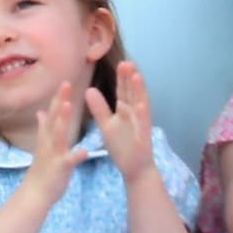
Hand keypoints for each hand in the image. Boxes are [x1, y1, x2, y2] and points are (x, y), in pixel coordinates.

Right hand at [24, 82, 88, 205]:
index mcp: (48, 136)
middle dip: (60, 100)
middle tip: (66, 83)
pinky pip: (69, 161)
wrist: (35, 194)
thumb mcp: (43, 145)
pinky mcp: (60, 168)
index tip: (66, 81)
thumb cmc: (42, 169)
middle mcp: (48, 142)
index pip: (53, 112)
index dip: (58, 97)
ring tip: (69, 106)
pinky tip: (86, 151)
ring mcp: (53, 154)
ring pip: (58, 135)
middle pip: (54, 118)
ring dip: (62, 120)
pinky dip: (76, 155)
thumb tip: (41, 112)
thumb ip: (44, 128)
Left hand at [86, 61, 155, 184]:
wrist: (134, 169)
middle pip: (133, 94)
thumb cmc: (122, 147)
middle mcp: (135, 115)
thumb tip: (89, 90)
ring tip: (137, 76)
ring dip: (139, 92)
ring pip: (141, 105)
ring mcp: (141, 125)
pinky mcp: (143, 138)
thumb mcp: (107, 125)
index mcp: (126, 112)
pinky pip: (143, 125)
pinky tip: (141, 105)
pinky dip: (142, 115)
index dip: (122, 78)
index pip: (124, 92)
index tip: (120, 62)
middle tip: (127, 62)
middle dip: (130, 79)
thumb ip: (99, 108)